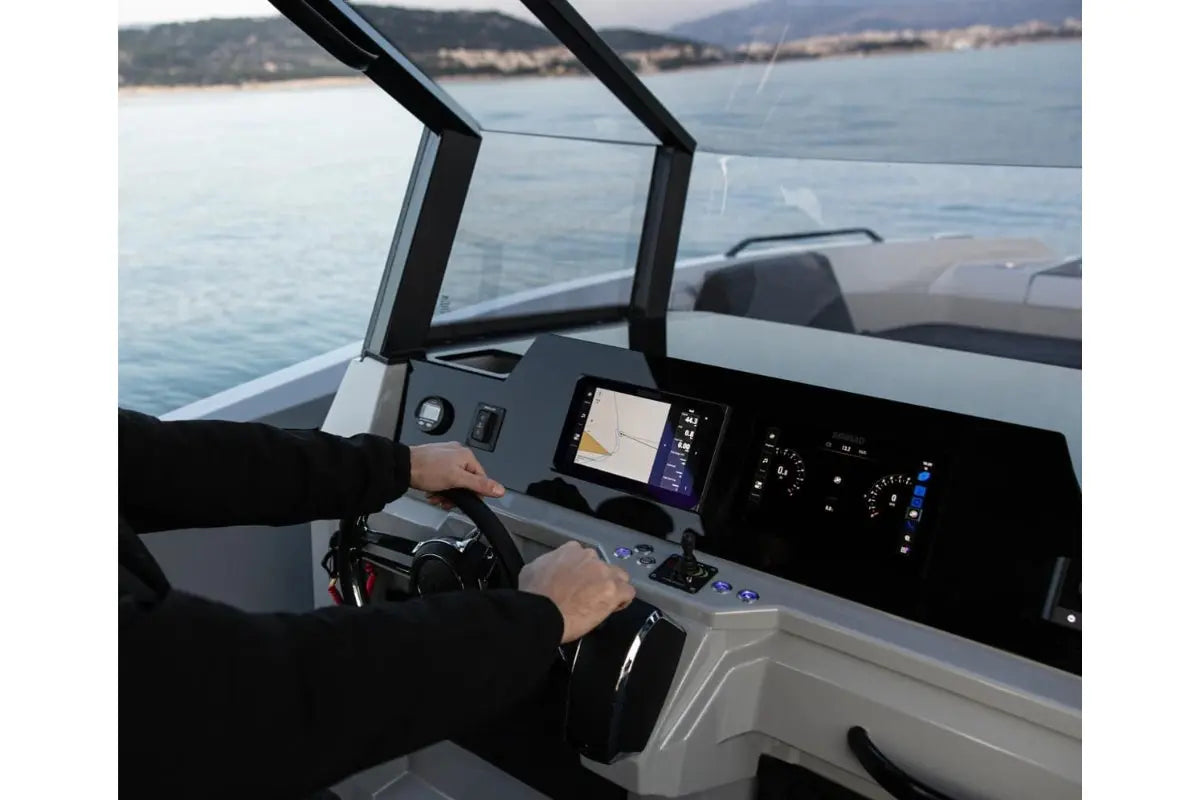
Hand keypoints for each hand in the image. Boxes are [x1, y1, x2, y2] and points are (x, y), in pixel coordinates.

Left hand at [410, 442, 504, 508]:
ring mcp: (446, 457)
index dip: (473, 493)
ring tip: (436, 497)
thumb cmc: (426, 469)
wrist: (402, 466)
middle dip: (456, 494)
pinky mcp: (435, 462)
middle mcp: (457, 454)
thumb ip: (479, 485)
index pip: (481, 479)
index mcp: (466, 455)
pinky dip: (439, 488)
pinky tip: (432, 492)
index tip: (463, 501)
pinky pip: (444, 478)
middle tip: (445, 500)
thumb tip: (500, 489)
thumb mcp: (456, 480)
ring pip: (454, 481)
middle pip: (466, 481)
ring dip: (446, 493)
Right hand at [518, 541, 635, 643]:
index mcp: (571, 550)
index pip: (586, 558)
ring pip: (619, 578)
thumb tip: (548, 570)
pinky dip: (622, 601)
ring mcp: (603, 572)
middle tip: (590, 595)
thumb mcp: (532, 569)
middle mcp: (590, 557)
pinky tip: (613, 608)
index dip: (585, 573)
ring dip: (613, 589)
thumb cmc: (534, 595)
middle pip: (604, 567)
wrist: (541, 612)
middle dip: (599, 580)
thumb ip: (547, 564)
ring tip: (602, 603)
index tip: (581, 583)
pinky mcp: (613, 589)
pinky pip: (628, 592)